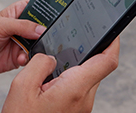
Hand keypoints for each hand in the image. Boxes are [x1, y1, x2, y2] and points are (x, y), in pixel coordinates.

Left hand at [0, 0, 44, 88]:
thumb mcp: (0, 26)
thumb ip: (21, 26)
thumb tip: (41, 29)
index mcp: (19, 12)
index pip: (39, 7)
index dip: (48, 10)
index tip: (59, 14)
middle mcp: (24, 27)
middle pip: (43, 27)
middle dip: (47, 32)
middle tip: (50, 36)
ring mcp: (23, 42)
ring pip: (40, 43)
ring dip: (39, 47)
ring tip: (34, 49)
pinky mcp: (21, 56)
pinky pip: (33, 58)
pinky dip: (30, 59)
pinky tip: (22, 58)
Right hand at [2, 38, 119, 112]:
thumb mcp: (23, 86)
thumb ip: (40, 62)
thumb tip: (50, 56)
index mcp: (75, 89)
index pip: (107, 61)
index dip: (113, 42)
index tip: (111, 30)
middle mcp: (84, 100)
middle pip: (97, 68)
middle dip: (86, 54)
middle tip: (70, 43)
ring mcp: (82, 109)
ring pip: (87, 79)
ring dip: (75, 69)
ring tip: (52, 68)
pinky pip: (79, 91)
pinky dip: (69, 81)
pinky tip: (51, 82)